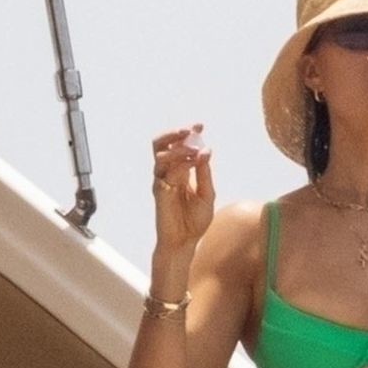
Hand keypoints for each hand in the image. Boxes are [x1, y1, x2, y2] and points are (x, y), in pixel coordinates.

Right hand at [151, 125, 215, 249]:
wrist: (185, 242)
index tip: (199, 125)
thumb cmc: (194, 222)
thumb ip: (204, 173)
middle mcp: (169, 174)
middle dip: (173, 134)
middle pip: (161, 146)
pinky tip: (193, 161)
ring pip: (161, 155)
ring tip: (194, 148)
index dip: (188, 134)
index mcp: (180, 172)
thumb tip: (206, 150)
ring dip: (178, 148)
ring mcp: (162, 182)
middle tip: (188, 130)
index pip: (179, 147)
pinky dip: (180, 162)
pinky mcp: (159, 192)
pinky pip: (166, 171)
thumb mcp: (207, 194)